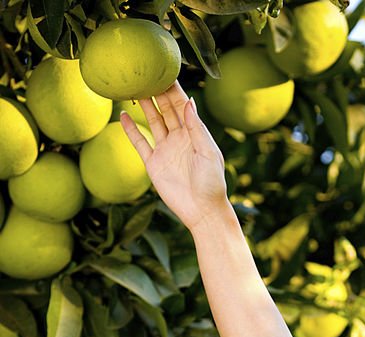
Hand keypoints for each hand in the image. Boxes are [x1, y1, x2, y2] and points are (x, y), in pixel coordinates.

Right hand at [120, 80, 230, 232]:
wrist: (202, 212)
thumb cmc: (212, 184)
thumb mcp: (208, 153)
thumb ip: (197, 128)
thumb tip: (188, 101)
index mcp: (194, 133)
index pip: (181, 105)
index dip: (173, 88)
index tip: (163, 69)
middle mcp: (179, 138)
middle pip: (166, 108)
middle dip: (157, 90)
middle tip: (145, 71)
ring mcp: (166, 150)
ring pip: (153, 121)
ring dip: (145, 105)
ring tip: (133, 86)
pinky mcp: (154, 164)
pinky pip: (140, 143)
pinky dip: (131, 130)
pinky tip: (124, 115)